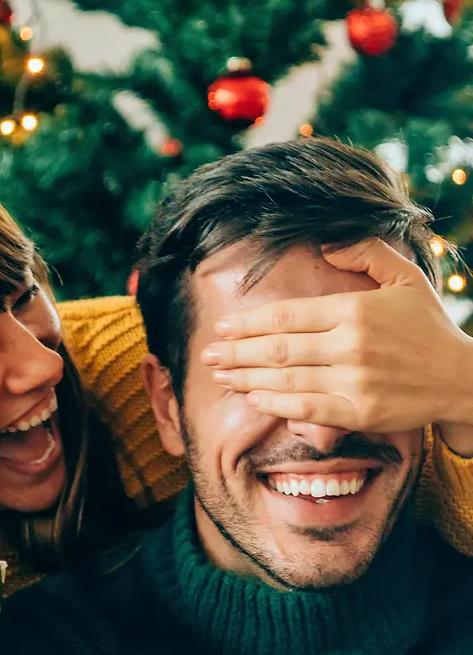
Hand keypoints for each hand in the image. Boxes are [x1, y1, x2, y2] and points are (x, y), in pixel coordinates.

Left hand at [201, 239, 472, 452]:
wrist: (463, 377)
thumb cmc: (428, 325)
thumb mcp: (405, 276)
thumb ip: (365, 253)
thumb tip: (324, 243)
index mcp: (355, 309)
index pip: (287, 315)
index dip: (248, 322)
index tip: (222, 327)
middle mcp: (351, 344)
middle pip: (277, 349)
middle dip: (236, 353)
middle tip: (207, 355)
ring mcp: (354, 381)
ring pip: (286, 380)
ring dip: (246, 379)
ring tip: (220, 377)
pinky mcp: (360, 412)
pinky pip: (307, 410)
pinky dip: (275, 405)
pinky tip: (253, 399)